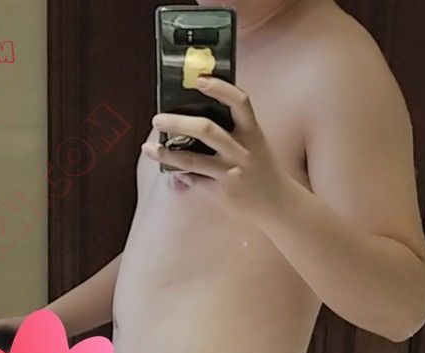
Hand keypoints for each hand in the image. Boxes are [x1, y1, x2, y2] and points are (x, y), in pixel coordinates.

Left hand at [142, 76, 289, 223]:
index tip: (199, 79)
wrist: (276, 202)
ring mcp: (231, 172)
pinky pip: (194, 179)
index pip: (239, 102)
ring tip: (148, 148)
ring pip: (192, 160)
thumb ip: (231, 130)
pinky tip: (169, 168)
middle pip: (206, 130)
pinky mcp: (221, 191)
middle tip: (157, 118)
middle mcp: (242, 151)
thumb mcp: (253, 143)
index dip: (220, 88)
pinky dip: (180, 173)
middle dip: (177, 122)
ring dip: (166, 153)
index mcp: (252, 132)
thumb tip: (192, 118)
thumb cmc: (259, 167)